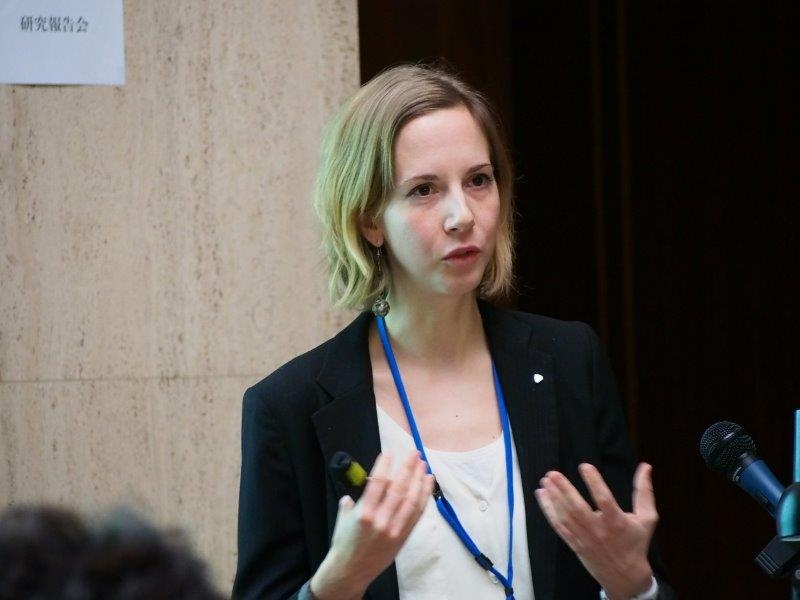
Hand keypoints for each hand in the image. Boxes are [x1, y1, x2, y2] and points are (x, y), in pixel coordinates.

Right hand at [310, 451, 434, 599]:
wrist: (351, 570)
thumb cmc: (344, 542)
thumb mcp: (343, 517)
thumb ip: (352, 499)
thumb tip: (363, 483)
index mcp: (363, 514)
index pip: (377, 484)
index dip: (384, 466)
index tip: (389, 453)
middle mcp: (381, 521)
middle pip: (399, 489)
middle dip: (408, 468)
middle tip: (414, 453)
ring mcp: (394, 530)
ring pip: (412, 500)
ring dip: (419, 480)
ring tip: (423, 465)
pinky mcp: (403, 536)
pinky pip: (417, 513)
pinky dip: (424, 497)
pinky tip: (427, 484)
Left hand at [535, 462, 657, 599]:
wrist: (625, 575)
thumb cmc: (636, 542)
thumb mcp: (647, 518)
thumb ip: (645, 492)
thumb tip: (646, 466)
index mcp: (617, 522)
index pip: (604, 499)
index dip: (594, 482)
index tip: (584, 466)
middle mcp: (599, 530)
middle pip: (578, 508)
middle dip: (564, 490)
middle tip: (552, 473)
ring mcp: (584, 538)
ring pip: (565, 517)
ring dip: (553, 498)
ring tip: (545, 480)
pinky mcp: (575, 543)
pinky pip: (559, 526)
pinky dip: (548, 510)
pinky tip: (542, 495)